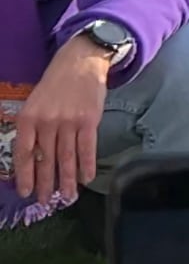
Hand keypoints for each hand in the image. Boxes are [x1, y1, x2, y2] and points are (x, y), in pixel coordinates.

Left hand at [12, 37, 110, 204]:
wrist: (80, 62)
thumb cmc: (55, 85)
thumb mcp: (34, 104)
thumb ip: (33, 129)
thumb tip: (33, 159)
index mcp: (28, 118)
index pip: (23, 153)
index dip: (24, 175)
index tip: (26, 192)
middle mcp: (47, 122)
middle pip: (45, 159)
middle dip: (46, 183)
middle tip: (47, 202)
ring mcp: (69, 121)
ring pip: (66, 157)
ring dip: (67, 180)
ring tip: (68, 197)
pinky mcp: (89, 120)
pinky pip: (87, 147)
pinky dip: (87, 165)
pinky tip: (86, 178)